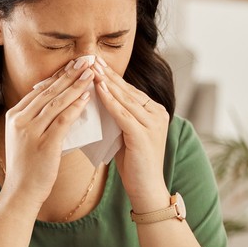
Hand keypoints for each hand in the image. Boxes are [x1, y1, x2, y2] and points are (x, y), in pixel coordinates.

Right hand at [1, 57, 94, 211]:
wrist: (20, 193)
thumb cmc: (27, 168)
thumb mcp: (26, 138)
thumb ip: (37, 121)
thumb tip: (59, 105)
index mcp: (14, 115)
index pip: (39, 90)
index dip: (58, 75)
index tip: (74, 64)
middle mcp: (19, 120)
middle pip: (48, 91)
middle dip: (69, 74)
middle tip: (85, 60)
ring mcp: (30, 132)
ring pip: (56, 102)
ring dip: (75, 86)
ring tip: (91, 73)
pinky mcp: (43, 144)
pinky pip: (62, 120)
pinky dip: (75, 107)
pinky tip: (87, 97)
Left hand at [94, 57, 169, 210]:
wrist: (147, 189)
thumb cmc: (133, 164)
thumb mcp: (125, 133)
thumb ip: (118, 116)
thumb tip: (97, 99)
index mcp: (154, 111)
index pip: (128, 89)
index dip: (110, 76)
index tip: (93, 63)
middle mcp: (157, 113)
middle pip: (127, 90)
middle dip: (107, 74)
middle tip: (90, 57)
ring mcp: (153, 123)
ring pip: (124, 98)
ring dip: (105, 82)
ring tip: (90, 67)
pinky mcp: (143, 135)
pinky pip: (122, 113)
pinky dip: (109, 101)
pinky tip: (97, 89)